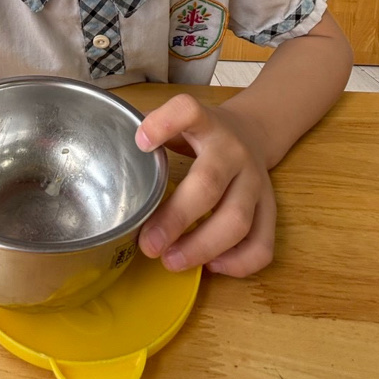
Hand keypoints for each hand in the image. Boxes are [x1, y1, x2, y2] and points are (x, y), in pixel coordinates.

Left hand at [135, 94, 275, 276]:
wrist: (254, 132)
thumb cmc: (203, 134)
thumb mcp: (180, 123)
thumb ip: (151, 132)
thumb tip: (108, 153)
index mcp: (207, 123)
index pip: (189, 112)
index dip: (165, 123)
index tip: (140, 143)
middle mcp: (234, 152)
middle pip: (209, 184)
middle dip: (176, 218)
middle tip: (148, 244)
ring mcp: (256, 182)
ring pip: (238, 221)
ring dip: (202, 247)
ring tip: (170, 260)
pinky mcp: (270, 209)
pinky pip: (262, 244)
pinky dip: (238, 263)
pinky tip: (211, 265)